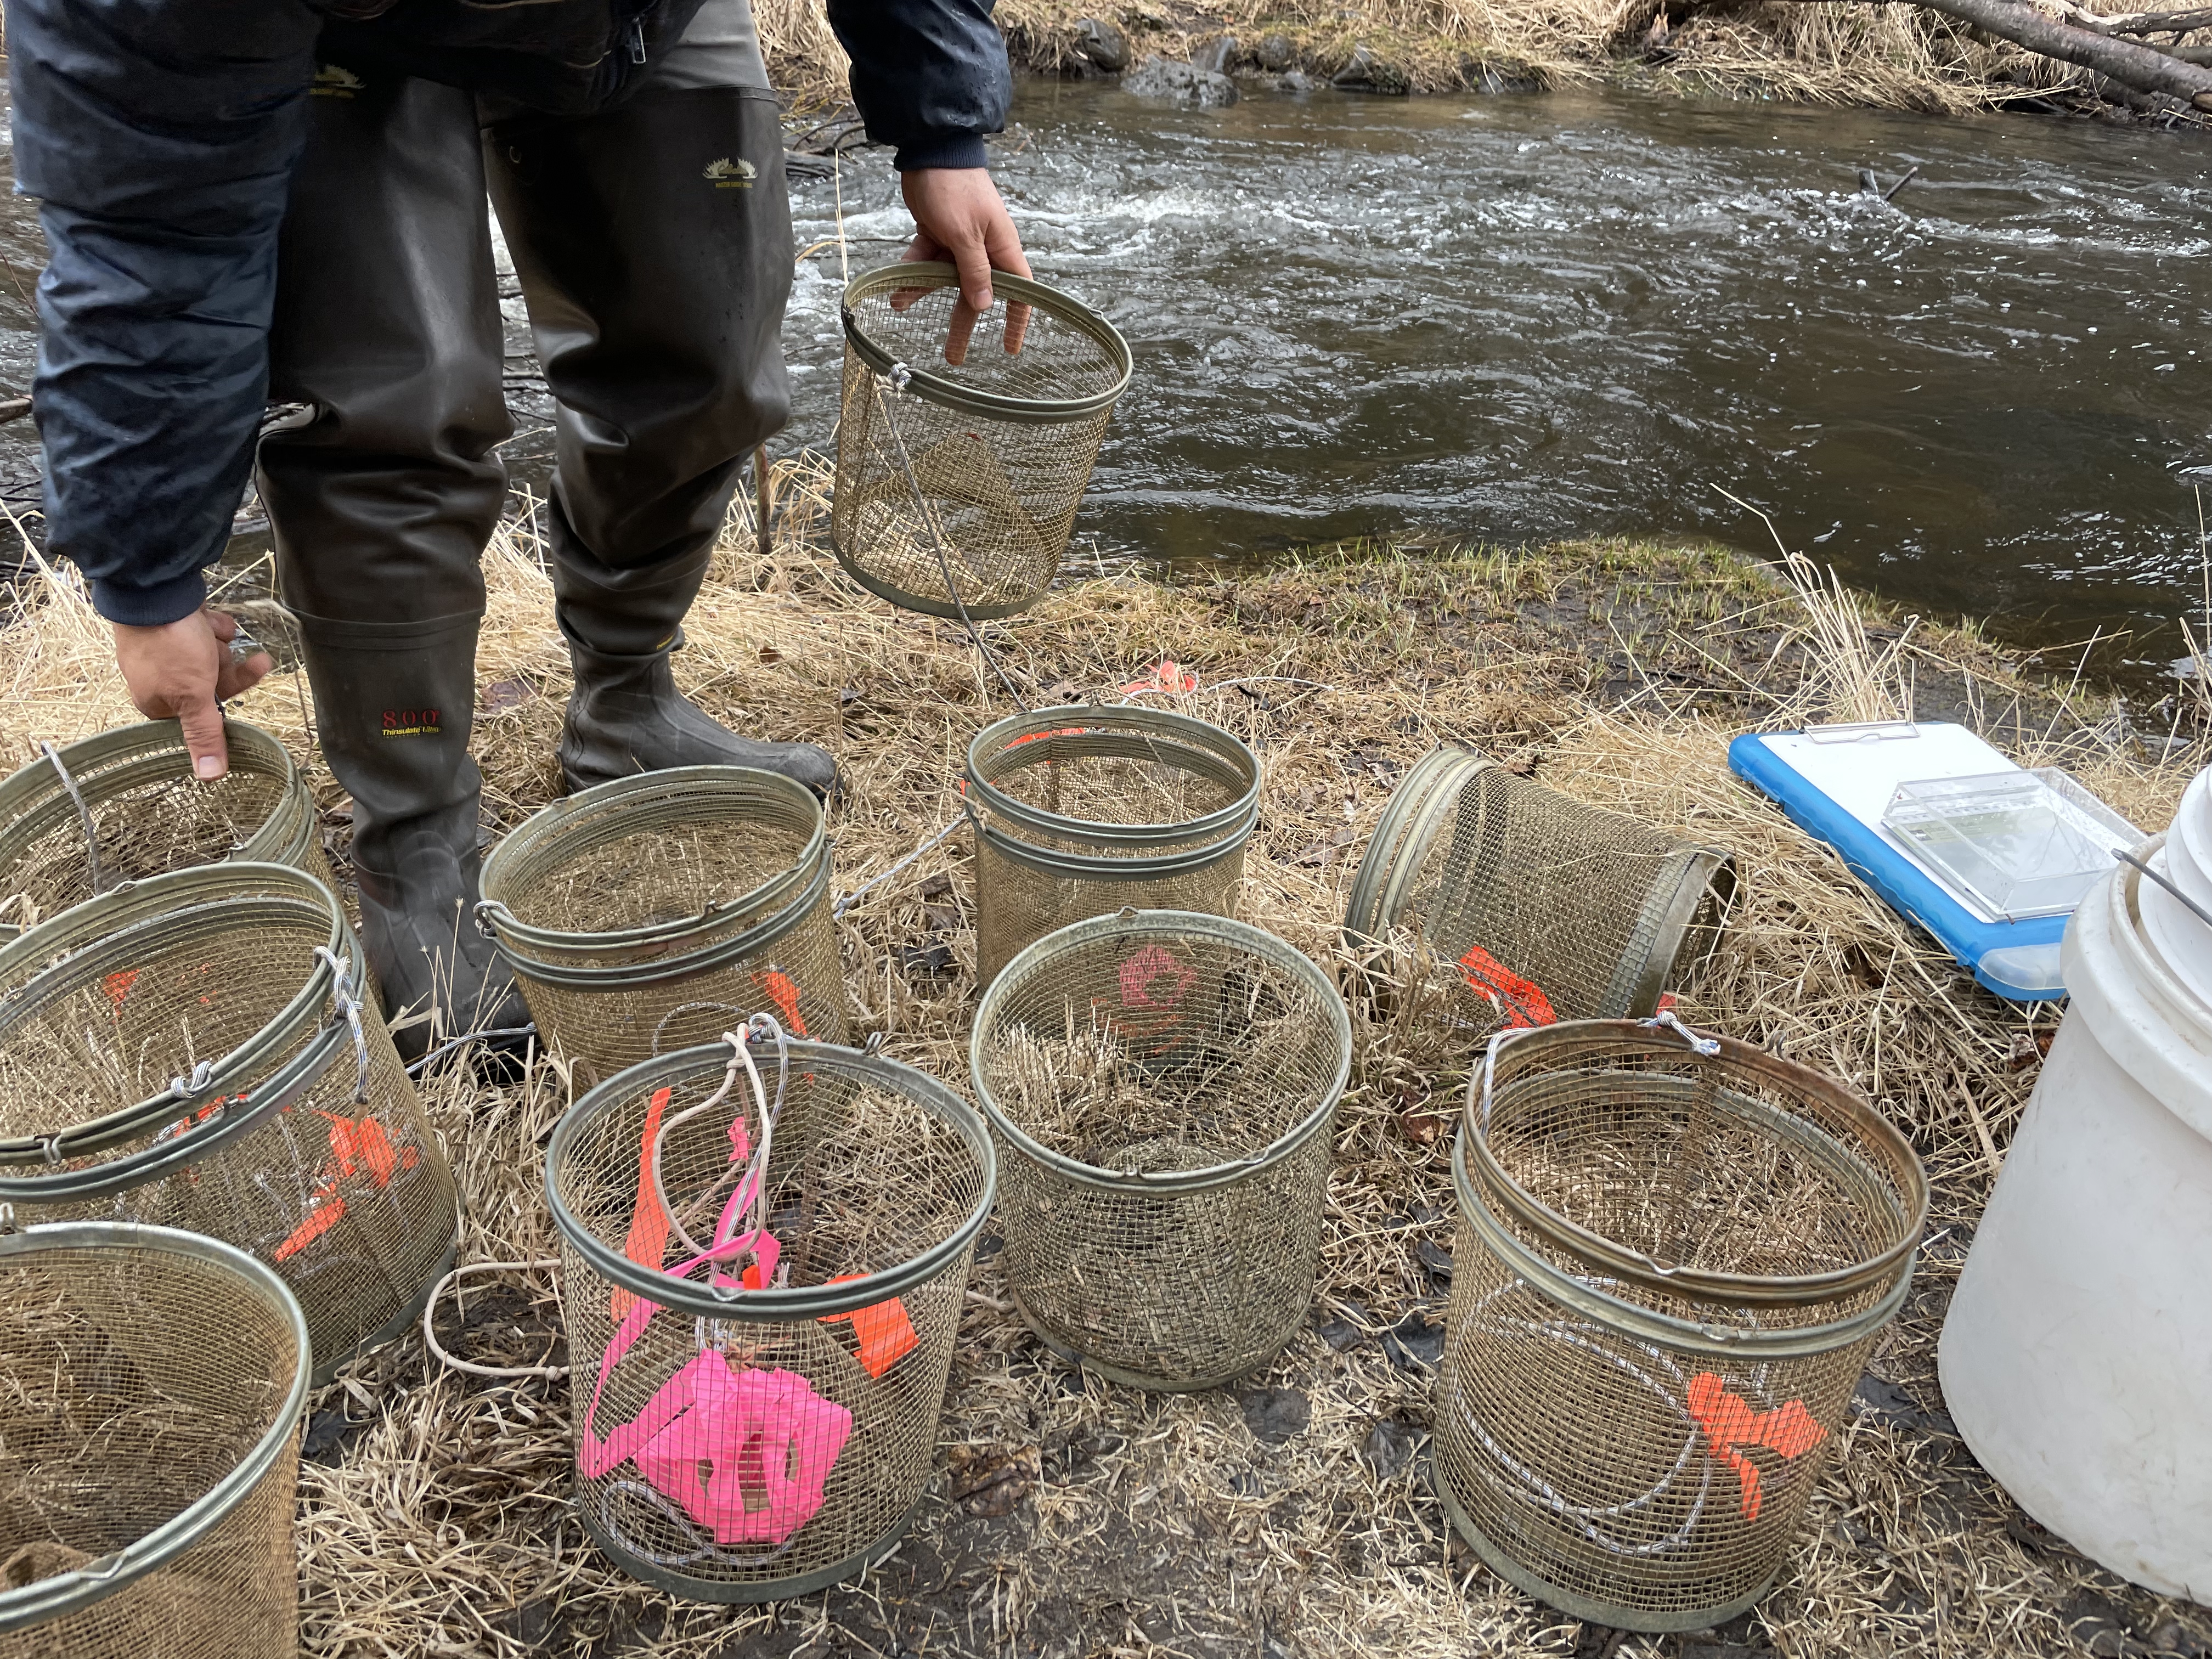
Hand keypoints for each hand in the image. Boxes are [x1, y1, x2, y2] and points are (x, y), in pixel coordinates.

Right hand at [112, 607, 272, 779]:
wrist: (154, 591)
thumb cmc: (169, 645)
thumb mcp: (192, 695)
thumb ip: (204, 733)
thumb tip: (209, 776)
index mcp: (157, 702)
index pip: (203, 713)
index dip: (222, 698)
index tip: (234, 683)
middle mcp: (160, 678)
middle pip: (212, 683)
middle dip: (224, 665)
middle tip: (231, 653)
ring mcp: (166, 649)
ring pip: (212, 655)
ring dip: (218, 642)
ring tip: (209, 630)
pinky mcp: (175, 625)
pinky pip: (208, 631)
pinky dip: (214, 624)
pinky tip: (208, 618)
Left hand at [897, 167, 1031, 365]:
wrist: (929, 150)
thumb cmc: (955, 187)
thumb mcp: (965, 233)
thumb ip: (974, 270)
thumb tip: (985, 305)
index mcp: (1001, 247)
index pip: (1018, 290)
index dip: (1016, 320)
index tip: (1010, 348)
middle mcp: (983, 248)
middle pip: (976, 294)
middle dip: (962, 324)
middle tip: (953, 357)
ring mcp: (958, 242)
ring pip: (943, 279)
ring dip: (922, 292)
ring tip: (900, 305)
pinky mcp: (935, 234)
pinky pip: (924, 261)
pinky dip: (910, 271)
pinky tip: (894, 284)